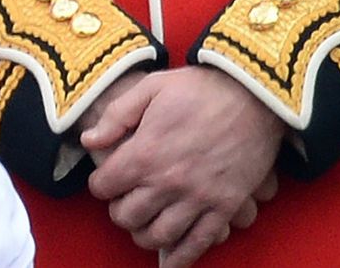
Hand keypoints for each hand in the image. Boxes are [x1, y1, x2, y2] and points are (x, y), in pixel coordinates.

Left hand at [83, 66, 283, 267]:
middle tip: (122, 202)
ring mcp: (198, 198)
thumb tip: (87, 140)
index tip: (105, 181)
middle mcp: (168, 182)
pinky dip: (180, 258)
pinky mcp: (225, 207)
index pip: (106, 186)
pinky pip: (199, 244)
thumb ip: (116, 116)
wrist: (252, 96)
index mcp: (145, 152)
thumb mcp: (150, 88)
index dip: (100, 185)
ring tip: (143, 223)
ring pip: (159, 235)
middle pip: (129, 216)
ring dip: (144, 234)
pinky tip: (169, 260)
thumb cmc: (197, 89)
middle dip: (119, 211)